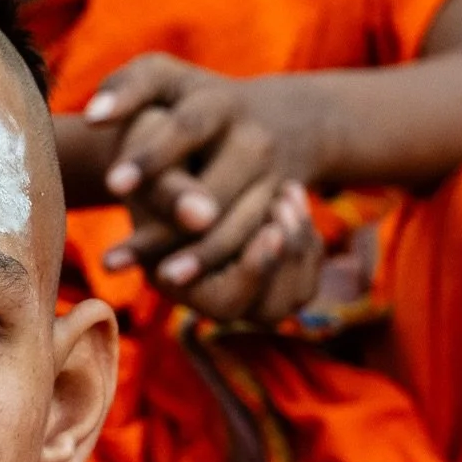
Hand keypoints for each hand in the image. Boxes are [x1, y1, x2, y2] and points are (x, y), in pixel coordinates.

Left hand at [85, 55, 324, 321]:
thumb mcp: (165, 79)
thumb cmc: (191, 99)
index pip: (186, 129)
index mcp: (220, 103)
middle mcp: (255, 142)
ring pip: (236, 226)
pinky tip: (180, 286)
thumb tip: (94, 118)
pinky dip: (217, 269)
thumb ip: (128, 88)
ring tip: (158, 280)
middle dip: (178, 220)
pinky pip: (251, 248)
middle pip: (217, 188)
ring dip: (199, 258)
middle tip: (125, 252)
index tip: (112, 185)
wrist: (276, 120)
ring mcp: (274, 181)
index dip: (152, 157)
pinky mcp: (280, 215)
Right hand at [162, 177, 323, 323]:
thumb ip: (170, 195)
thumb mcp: (153, 173)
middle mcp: (208, 295)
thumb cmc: (154, 163)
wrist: (174, 151)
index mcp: (173, 282)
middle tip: (282, 204)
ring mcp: (241, 286)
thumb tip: (201, 216)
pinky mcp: (268, 269)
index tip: (271, 231)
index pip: (226, 303)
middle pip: (269, 310)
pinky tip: (291, 193)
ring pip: (296, 294)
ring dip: (300, 242)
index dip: (253, 273)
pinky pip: (307, 270)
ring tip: (286, 190)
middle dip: (286, 256)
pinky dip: (308, 233)